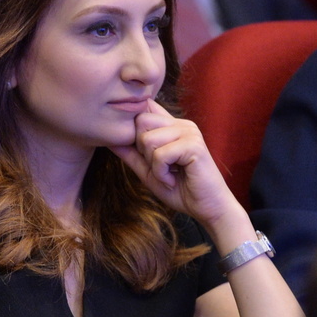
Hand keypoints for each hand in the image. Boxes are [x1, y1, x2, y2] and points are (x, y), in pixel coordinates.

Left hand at [109, 101, 246, 244]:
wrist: (207, 208)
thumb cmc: (181, 190)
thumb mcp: (149, 172)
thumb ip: (132, 154)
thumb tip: (109, 140)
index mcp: (172, 126)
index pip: (145, 108)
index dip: (134, 125)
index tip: (138, 149)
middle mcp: (181, 124)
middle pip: (141, 121)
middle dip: (142, 150)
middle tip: (159, 167)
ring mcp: (189, 132)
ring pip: (148, 139)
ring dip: (153, 165)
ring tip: (168, 175)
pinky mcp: (194, 145)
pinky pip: (160, 154)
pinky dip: (161, 173)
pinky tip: (174, 179)